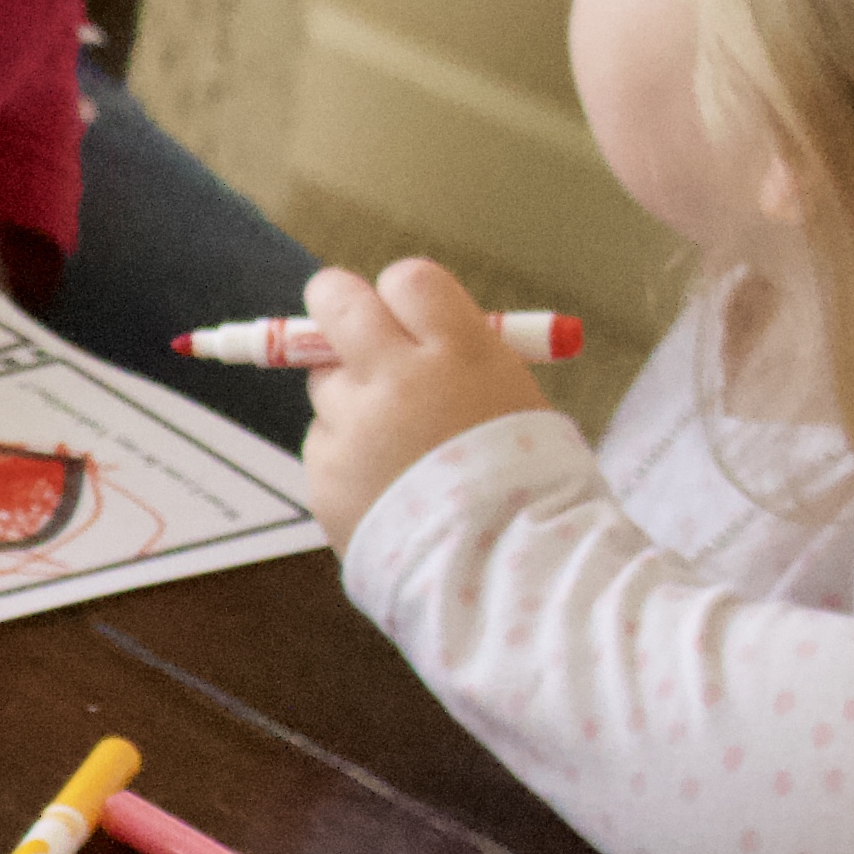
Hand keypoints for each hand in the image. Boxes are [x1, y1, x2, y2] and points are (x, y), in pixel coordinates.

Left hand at [300, 258, 551, 550]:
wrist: (503, 573)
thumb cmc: (529, 487)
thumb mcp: (518, 400)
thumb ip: (463, 361)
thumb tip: (419, 334)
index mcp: (458, 351)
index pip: (408, 279)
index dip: (402, 294)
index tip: (404, 310)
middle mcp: (396, 376)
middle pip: (337, 302)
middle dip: (337, 303)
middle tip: (342, 320)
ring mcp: (353, 425)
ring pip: (326, 383)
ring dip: (351, 399)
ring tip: (399, 448)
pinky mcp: (325, 473)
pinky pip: (325, 444)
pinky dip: (347, 458)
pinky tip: (388, 489)